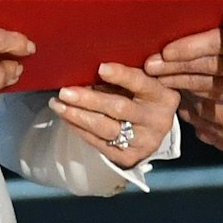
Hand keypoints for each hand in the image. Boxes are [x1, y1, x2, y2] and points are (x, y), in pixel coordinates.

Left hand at [49, 63, 181, 168]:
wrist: (152, 130)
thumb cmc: (143, 96)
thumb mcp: (144, 82)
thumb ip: (125, 76)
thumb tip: (89, 65)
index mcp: (164, 96)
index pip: (141, 83)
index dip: (121, 76)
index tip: (100, 68)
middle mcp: (157, 121)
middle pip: (119, 109)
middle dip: (89, 100)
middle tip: (65, 92)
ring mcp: (144, 142)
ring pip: (106, 129)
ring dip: (78, 116)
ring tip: (58, 105)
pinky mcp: (129, 157)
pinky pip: (99, 143)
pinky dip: (80, 129)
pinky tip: (67, 118)